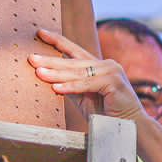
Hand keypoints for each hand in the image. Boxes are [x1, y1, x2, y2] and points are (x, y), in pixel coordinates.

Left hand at [29, 29, 144, 120]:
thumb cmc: (107, 114)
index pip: (75, 51)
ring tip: (38, 72)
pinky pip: (87, 84)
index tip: (40, 33)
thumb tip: (47, 77)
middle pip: (73, 61)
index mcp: (99, 66)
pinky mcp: (114, 82)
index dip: (58, 41)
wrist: (129, 128)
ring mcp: (112, 71)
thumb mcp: (84, 97)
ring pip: (78, 72)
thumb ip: (71, 86)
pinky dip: (71, 87)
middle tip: (31, 58)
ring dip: (56, 73)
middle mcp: (106, 65)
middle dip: (50, 59)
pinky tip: (55, 88)